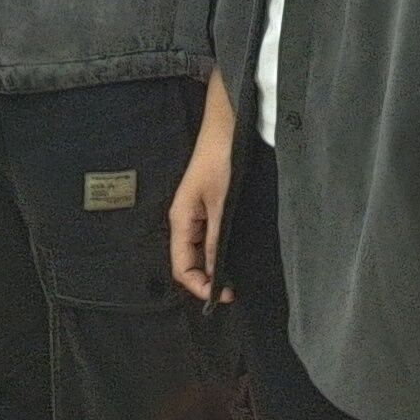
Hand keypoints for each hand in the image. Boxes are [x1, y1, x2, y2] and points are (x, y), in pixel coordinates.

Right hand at [168, 75, 238, 300]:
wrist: (228, 124)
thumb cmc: (222, 159)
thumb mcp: (222, 203)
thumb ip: (217, 239)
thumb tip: (217, 275)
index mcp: (180, 220)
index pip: (182, 267)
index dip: (200, 286)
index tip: (226, 295)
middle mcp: (185, 219)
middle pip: (189, 262)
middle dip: (207, 279)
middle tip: (236, 289)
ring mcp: (196, 212)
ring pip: (201, 251)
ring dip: (215, 266)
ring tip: (238, 275)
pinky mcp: (209, 205)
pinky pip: (209, 237)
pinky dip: (220, 250)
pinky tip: (236, 253)